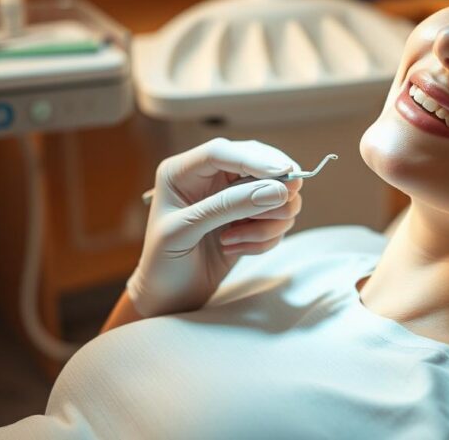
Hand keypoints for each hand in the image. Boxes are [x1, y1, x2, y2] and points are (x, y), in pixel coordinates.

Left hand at [126, 138, 303, 317]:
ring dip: (267, 221)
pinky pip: (277, 217)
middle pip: (259, 163)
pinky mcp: (249, 217)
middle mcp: (210, 177)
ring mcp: (232, 197)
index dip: (255, 159)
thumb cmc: (164, 262)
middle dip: (274, 187)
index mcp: (182, 171)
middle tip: (285, 203)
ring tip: (234, 242)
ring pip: (276, 192)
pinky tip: (235, 249)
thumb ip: (228, 206)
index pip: (223, 152)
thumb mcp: (187, 230)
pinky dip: (265, 236)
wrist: (169, 296)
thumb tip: (277, 190)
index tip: (283, 172)